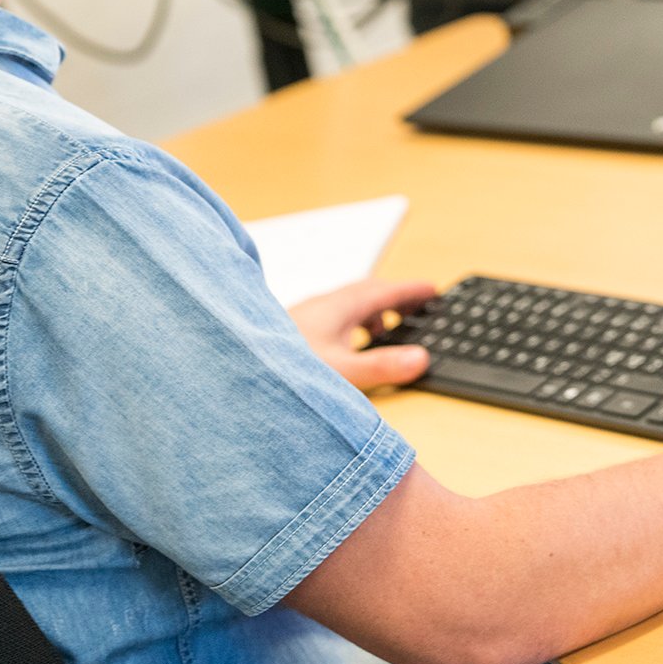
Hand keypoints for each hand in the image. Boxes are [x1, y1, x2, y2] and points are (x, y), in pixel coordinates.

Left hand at [290, 278, 437, 390]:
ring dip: (370, 313)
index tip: (433, 290)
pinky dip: (350, 325)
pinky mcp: (292, 331)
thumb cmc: (280, 368)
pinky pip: (331, 319)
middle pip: (365, 294)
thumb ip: (382, 367)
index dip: (410, 291)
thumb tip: (420, 358)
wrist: (229, 365)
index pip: (383, 291)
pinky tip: (344, 345)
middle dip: (393, 299)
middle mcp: (321, 306)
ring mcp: (305, 317)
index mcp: (337, 307)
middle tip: (417, 307)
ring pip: (345, 306)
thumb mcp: (341, 373)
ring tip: (384, 330)